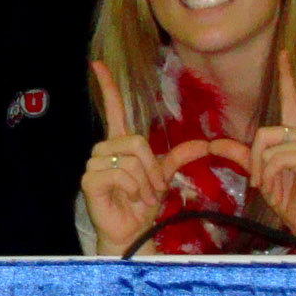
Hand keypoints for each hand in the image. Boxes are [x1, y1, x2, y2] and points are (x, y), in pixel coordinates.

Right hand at [83, 60, 230, 254]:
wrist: (131, 232)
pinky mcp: (90, 180)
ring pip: (130, 159)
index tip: (97, 63)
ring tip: (139, 196)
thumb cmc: (141, 204)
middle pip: (135, 140)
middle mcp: (104, 149)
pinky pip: (120, 173)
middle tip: (151, 188)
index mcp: (119, 144)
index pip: (113, 109)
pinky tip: (129, 198)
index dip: (107, 86)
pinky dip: (133, 188)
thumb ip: (179, 158)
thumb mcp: (164, 177)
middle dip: (151, 167)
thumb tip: (205, 144)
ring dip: (143, 181)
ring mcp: (94, 164)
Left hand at [248, 52, 295, 237]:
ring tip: (271, 183)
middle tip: (260, 178)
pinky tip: (279, 185)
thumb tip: (214, 142)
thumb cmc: (286, 192)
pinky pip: (277, 158)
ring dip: (262, 169)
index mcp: (292, 132)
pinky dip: (270, 175)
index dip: (285, 76)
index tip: (283, 52)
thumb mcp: (258, 171)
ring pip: (269, 145)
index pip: (289, 98)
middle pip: (264, 132)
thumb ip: (240, 154)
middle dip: (255, 158)